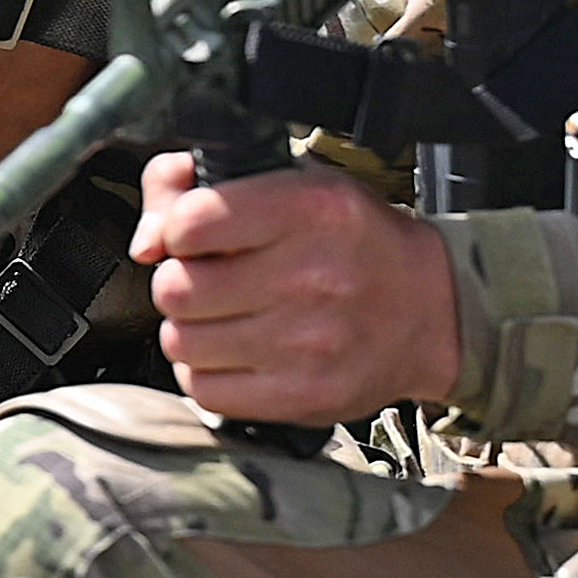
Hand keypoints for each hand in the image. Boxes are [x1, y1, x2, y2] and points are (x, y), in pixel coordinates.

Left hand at [133, 151, 456, 425]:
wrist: (432, 310)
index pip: (192, 223)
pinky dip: (206, 372)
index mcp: (309, 209)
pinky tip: (233, 353)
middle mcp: (310, 276)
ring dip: (190, 328)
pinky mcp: (306, 396)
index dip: (178, 230)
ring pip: (182, 341)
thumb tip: (145, 243)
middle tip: (208, 280)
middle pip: (177, 288)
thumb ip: (197, 188)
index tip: (195, 236)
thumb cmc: (354, 240)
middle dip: (179, 281)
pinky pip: (206, 391)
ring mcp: (309, 343)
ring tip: (222, 316)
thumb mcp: (293, 182)